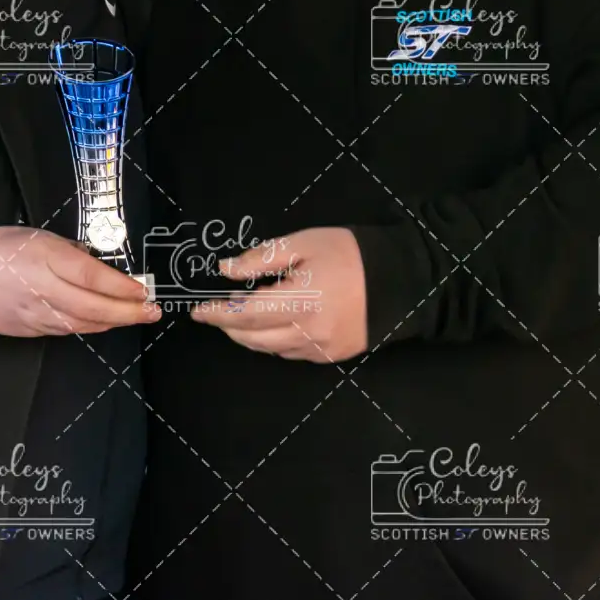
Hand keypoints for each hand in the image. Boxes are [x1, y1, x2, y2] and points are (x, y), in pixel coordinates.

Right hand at [0, 227, 159, 337]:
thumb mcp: (38, 235)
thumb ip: (70, 251)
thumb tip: (96, 264)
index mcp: (46, 260)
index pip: (93, 277)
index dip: (123, 287)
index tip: (145, 290)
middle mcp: (44, 291)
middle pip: (95, 308)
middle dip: (129, 312)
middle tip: (154, 311)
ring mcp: (36, 315)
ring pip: (84, 325)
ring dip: (113, 322)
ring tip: (136, 317)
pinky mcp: (28, 331)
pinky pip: (66, 331)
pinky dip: (89, 327)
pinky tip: (104, 323)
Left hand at [191, 226, 367, 361]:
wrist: (402, 280)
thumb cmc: (350, 254)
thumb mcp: (304, 243)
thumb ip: (262, 259)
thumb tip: (226, 270)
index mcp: (299, 301)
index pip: (244, 314)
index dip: (217, 314)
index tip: (197, 312)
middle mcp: (307, 332)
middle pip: (253, 338)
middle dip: (229, 326)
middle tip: (216, 313)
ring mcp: (320, 348)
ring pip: (270, 350)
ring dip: (249, 336)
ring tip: (242, 316)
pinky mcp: (331, 356)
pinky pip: (291, 354)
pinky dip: (274, 342)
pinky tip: (273, 326)